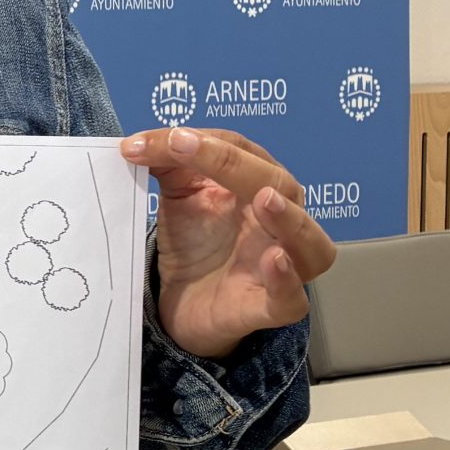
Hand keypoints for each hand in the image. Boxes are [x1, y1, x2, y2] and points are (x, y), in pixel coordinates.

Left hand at [119, 127, 336, 361]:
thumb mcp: (180, 195)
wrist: (179, 302)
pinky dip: (287, 280)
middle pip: (281, 187)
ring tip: (265, 200)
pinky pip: (292, 298)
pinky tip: (274, 260)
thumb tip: (138, 142)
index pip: (245, 152)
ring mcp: (283, 268)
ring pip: (311, 243)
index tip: (165, 140)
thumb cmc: (192, 242)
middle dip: (238, 166)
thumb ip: (167, 162)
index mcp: (261, 186)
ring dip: (290, 218)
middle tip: (190, 150)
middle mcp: (282, 224)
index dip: (207, 142)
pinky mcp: (270, 308)